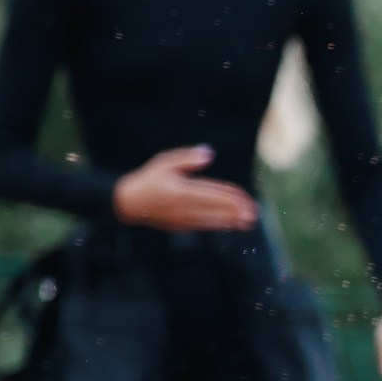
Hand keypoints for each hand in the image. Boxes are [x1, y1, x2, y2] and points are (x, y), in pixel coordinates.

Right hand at [111, 146, 257, 231]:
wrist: (127, 202)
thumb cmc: (148, 178)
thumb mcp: (164, 162)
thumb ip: (186, 158)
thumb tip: (209, 153)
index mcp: (180, 190)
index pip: (212, 193)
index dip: (231, 197)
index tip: (246, 198)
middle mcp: (182, 206)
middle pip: (215, 209)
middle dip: (236, 212)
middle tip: (254, 213)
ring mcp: (181, 218)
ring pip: (211, 221)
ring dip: (231, 221)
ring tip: (248, 222)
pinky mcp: (179, 226)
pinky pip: (203, 226)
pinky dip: (218, 225)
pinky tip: (230, 225)